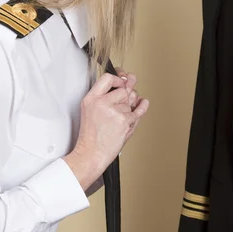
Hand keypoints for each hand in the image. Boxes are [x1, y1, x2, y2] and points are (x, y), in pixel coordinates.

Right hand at [64, 72, 149, 190]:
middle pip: (123, 90)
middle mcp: (103, 103)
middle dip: (125, 96)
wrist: (92, 153)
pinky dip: (142, 107)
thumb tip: (125, 80)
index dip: (118, 78)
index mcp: (91, 99)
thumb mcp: (89, 109)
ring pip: (131, 101)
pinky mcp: (125, 121)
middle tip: (122, 102)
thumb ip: (105, 95)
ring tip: (120, 116)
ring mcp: (115, 112)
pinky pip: (139, 110)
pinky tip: (143, 103)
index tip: (122, 78)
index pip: (107, 78)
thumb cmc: (91, 135)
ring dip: (129, 107)